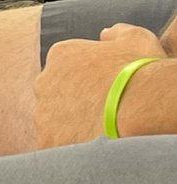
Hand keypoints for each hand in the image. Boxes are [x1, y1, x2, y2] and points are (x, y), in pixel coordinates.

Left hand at [33, 23, 165, 147]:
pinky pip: (56, 146)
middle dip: (75, 104)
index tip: (103, 91)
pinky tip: (92, 149)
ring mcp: (43, 113)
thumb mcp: (134, 38)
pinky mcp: (48, 141)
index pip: (66, 68)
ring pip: (54, 122)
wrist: (140, 105)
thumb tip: (107, 35)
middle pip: (56, 94)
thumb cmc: (140, 71)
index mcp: (61, 55)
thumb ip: (116, 33)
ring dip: (71, 127)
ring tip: (100, 134)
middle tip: (101, 115)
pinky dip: (71, 148)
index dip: (86, 82)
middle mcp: (44, 82)